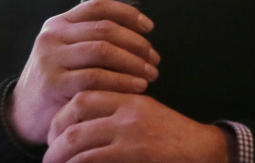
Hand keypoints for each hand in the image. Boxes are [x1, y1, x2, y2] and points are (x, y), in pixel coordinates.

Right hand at [7, 0, 160, 144]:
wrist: (23, 114)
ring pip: (102, 50)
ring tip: (150, 74)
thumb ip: (91, 40)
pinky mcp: (53, 82)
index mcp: (58, 23)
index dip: (127, 13)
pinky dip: (121, 81)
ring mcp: (51, 57)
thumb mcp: (67, 53)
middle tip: (154, 59)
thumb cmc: (56, 82)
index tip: (149, 27)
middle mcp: (52, 35)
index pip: (98, 7)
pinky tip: (137, 87)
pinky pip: (95, 77)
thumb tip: (138, 35)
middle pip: (105, 28)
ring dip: (133, 62)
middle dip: (136, 43)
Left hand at [44, 92, 229, 162]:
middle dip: (55, 135)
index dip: (62, 114)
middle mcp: (127, 111)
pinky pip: (94, 159)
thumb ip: (117, 115)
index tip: (53, 131)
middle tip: (48, 151)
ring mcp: (131, 133)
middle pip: (75, 116)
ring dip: (59, 155)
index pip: (84, 97)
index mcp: (128, 98)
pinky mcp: (137, 153)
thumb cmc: (173, 137)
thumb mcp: (145, 116)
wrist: (206, 151)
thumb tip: (83, 127)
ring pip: (79, 141)